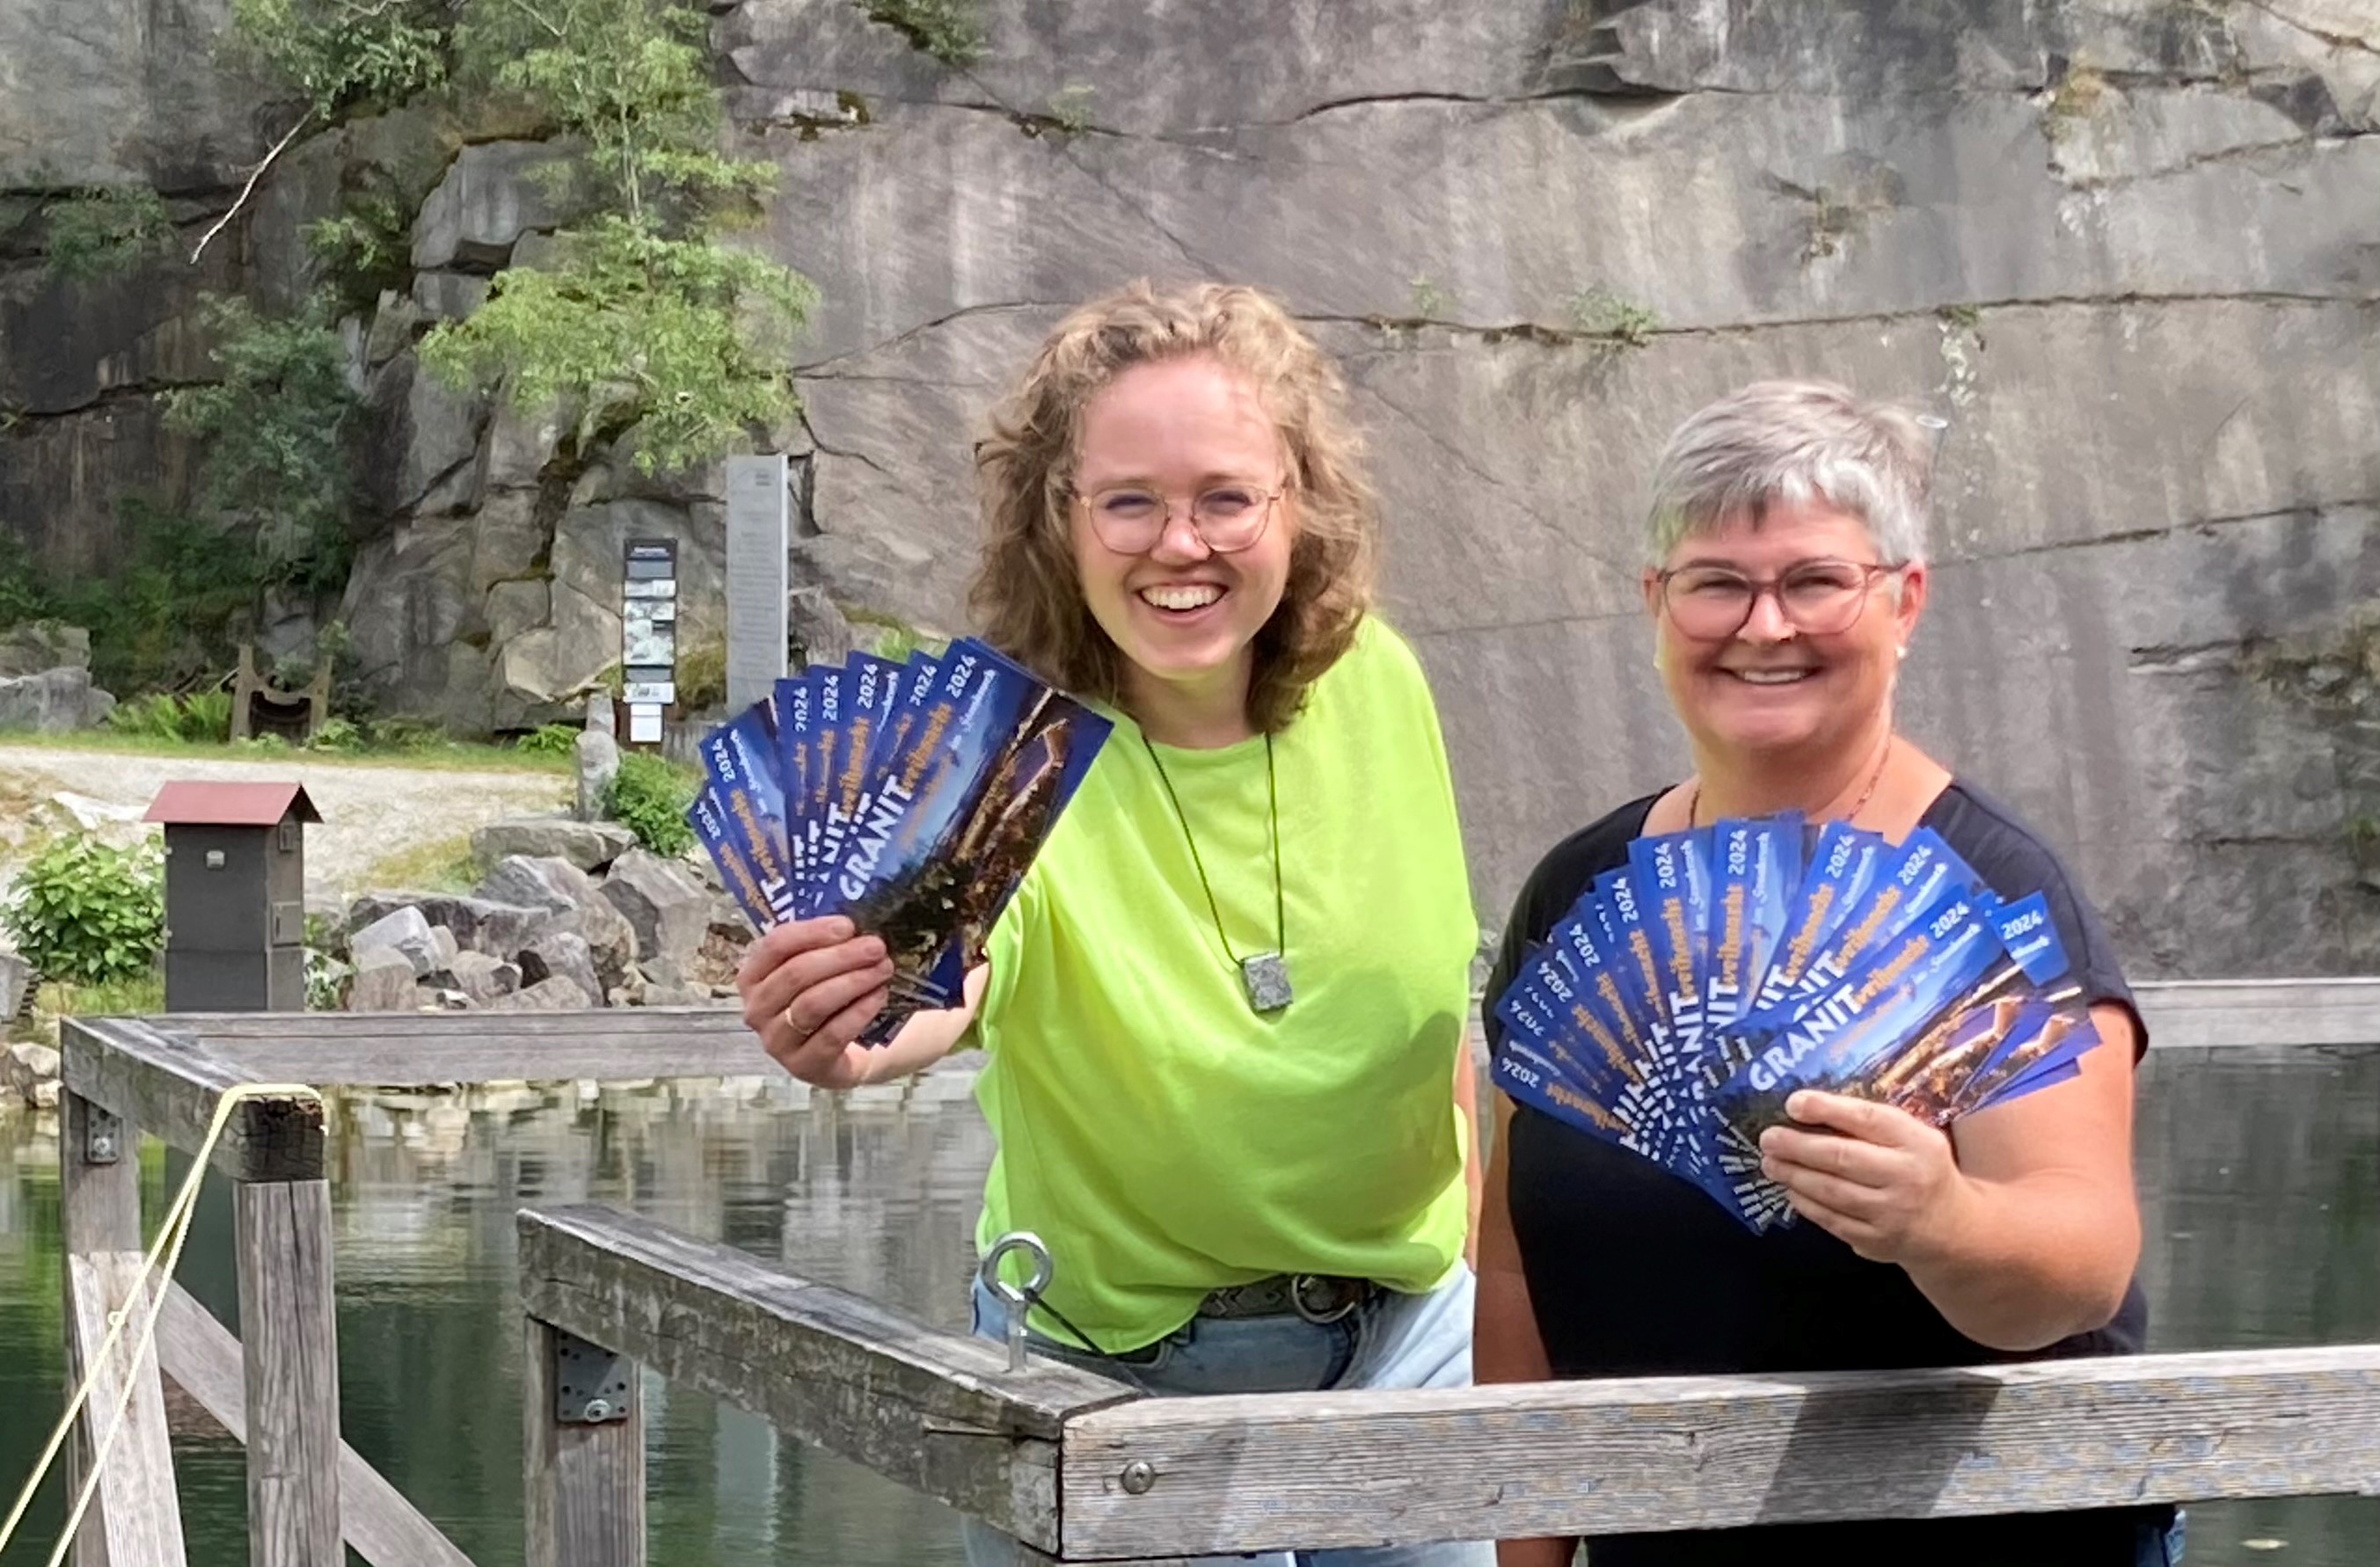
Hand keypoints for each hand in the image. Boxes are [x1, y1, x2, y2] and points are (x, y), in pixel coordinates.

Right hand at [735, 917, 895, 1089]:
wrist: (842, 1052)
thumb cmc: (825, 998)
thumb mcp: (816, 970)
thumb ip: (823, 947)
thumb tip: (852, 926)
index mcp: (753, 978)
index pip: (775, 945)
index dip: (813, 932)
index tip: (848, 925)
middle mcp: (756, 1010)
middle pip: (796, 974)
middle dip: (841, 957)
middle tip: (876, 947)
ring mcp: (776, 1042)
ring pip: (813, 1004)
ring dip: (853, 981)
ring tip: (882, 969)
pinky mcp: (803, 1066)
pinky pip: (832, 1034)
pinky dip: (858, 1012)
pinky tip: (878, 996)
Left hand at [1758, 1090, 1972, 1265]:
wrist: (1953, 1229)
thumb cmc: (1921, 1169)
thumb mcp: (1912, 1139)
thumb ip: (1873, 1124)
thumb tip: (1809, 1108)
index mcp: (1918, 1142)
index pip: (1868, 1119)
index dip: (1827, 1109)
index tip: (1794, 1103)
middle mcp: (1907, 1177)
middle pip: (1842, 1158)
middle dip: (1797, 1146)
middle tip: (1768, 1138)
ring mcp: (1892, 1213)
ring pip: (1831, 1192)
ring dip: (1794, 1175)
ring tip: (1770, 1162)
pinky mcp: (1876, 1241)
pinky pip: (1831, 1220)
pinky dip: (1805, 1203)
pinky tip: (1791, 1188)